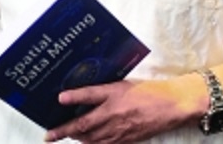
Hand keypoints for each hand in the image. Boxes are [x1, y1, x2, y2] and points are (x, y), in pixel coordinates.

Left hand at [44, 77, 202, 143]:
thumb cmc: (150, 91)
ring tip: (65, 136)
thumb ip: (104, 89)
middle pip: (84, 125)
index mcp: (115, 95)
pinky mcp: (126, 140)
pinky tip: (88, 142)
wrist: (172, 106)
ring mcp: (120, 130)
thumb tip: (83, 93)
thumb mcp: (125, 84)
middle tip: (50, 134)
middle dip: (65, 130)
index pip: (89, 95)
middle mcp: (115, 115)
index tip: (59, 98)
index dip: (73, 97)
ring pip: (91, 139)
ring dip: (77, 138)